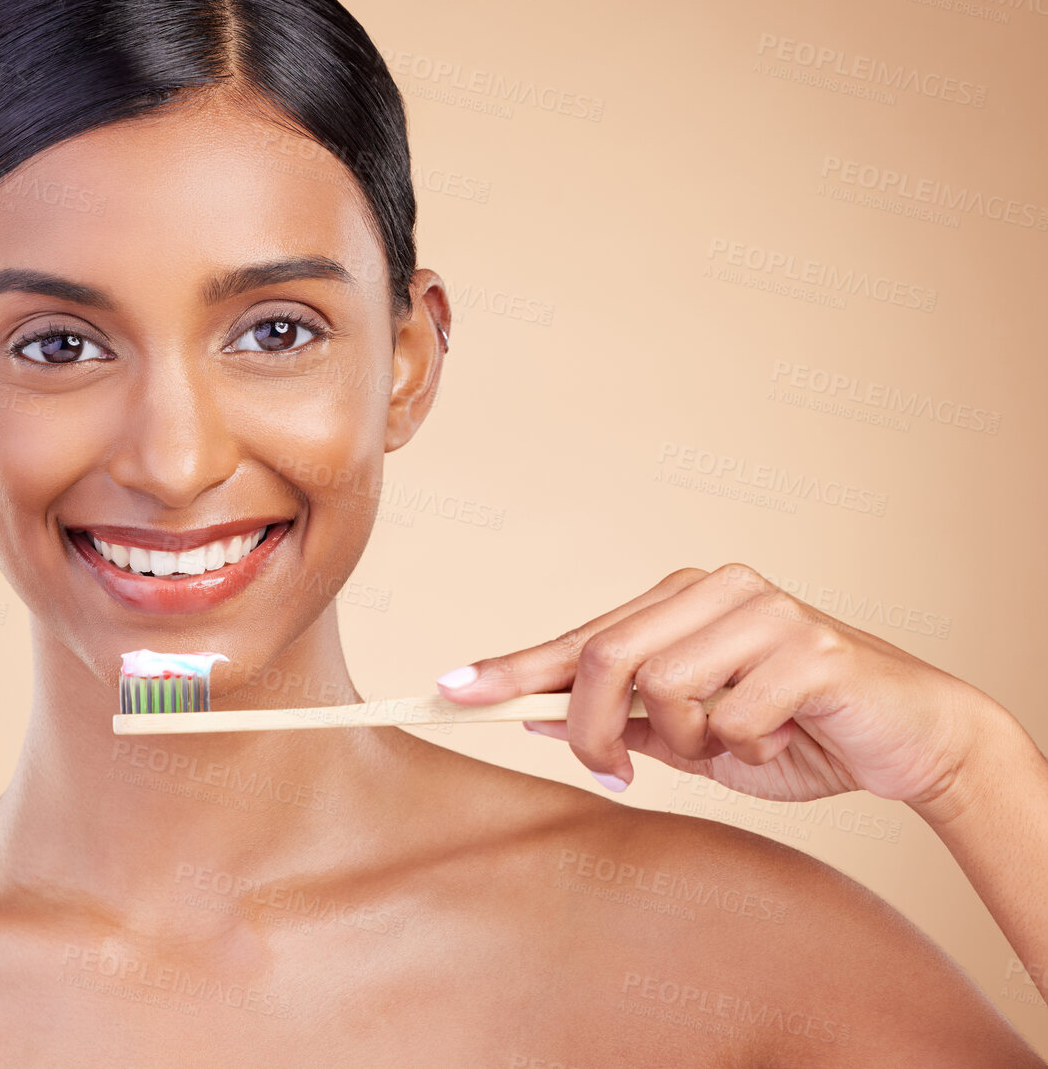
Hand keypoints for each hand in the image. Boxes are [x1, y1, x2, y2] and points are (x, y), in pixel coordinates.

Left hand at [434, 564, 1001, 804]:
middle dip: (590, 729)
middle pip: (604, 659)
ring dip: (689, 743)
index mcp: (678, 600)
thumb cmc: (794, 731)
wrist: (910, 737)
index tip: (448, 690)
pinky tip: (783, 739)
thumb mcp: (693, 736)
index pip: (578, 637)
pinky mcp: (809, 647)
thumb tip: (529, 719)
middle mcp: (715, 589)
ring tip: (733, 745)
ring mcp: (763, 611)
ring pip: (664, 689)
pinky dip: (747, 749)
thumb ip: (624, 721)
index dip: (510, 667)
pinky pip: (732, 717)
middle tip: (611, 770)